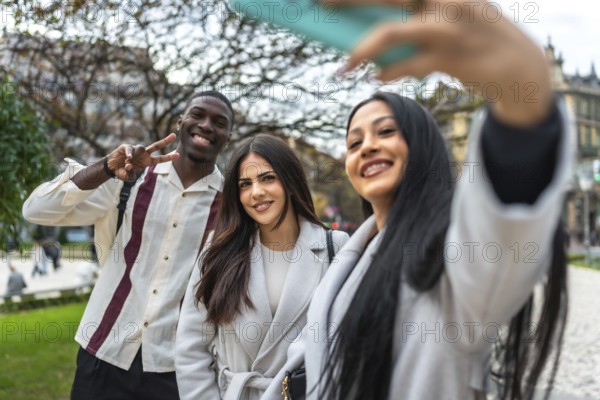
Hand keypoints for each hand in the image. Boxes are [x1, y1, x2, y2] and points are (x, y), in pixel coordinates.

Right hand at [106, 133, 179, 180]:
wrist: (112, 168)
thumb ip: (131, 173)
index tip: (178, 154)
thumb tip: (130, 165)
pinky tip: (128, 158)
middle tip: (174, 135)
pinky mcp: (126, 147)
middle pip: (157, 146)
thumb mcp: (129, 177)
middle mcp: (144, 154)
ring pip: (142, 147)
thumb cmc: (123, 172)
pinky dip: (129, 153)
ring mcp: (136, 150)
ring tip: (129, 161)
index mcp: (147, 162)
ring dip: (137, 155)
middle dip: (166, 141)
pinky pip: (130, 148)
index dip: (169, 157)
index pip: (160, 159)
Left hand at [324, 0, 553, 125]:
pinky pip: (405, 66)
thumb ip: (416, 11)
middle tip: (319, 3)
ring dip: (359, 50)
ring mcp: (448, 26)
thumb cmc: (474, 34)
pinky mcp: (451, 58)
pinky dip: (386, 73)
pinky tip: (377, 76)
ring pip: (389, 32)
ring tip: (343, 67)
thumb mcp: (449, 11)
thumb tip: (368, 27)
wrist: (520, 65)